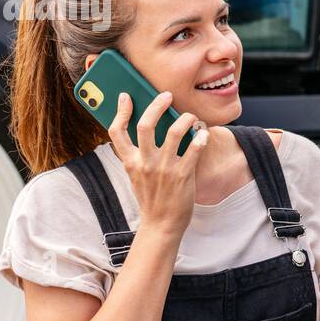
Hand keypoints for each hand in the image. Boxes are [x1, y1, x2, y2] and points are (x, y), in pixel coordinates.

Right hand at [109, 91, 208, 236]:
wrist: (161, 225)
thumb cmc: (151, 198)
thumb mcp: (136, 176)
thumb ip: (138, 156)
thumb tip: (145, 129)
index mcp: (130, 162)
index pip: (116, 132)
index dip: (120, 111)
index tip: (126, 96)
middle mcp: (144, 163)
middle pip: (145, 125)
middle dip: (157, 105)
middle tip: (167, 95)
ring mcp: (163, 169)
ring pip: (173, 132)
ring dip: (185, 119)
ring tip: (191, 116)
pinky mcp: (182, 176)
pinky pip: (193, 150)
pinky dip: (200, 138)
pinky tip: (203, 134)